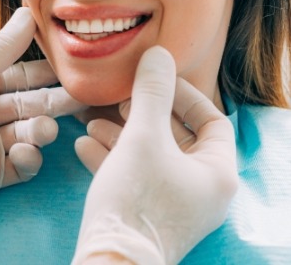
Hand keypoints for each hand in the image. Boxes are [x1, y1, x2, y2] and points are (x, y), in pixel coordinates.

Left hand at [0, 7, 81, 222]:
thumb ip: (2, 49)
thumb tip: (28, 13)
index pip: (20, 76)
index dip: (45, 73)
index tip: (72, 67)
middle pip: (30, 105)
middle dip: (54, 102)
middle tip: (82, 98)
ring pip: (29, 134)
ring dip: (40, 131)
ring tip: (43, 130)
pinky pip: (22, 166)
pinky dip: (28, 159)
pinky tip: (24, 153)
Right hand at [72, 46, 237, 264]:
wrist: (110, 261)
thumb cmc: (136, 198)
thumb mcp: (142, 136)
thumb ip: (151, 93)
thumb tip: (158, 54)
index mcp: (216, 173)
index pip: (212, 121)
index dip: (183, 95)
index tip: (153, 81)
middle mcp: (201, 190)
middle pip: (176, 137)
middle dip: (142, 114)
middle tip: (118, 100)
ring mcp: (174, 204)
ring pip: (150, 156)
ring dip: (121, 134)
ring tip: (91, 120)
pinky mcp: (147, 214)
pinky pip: (134, 176)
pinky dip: (112, 158)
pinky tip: (83, 145)